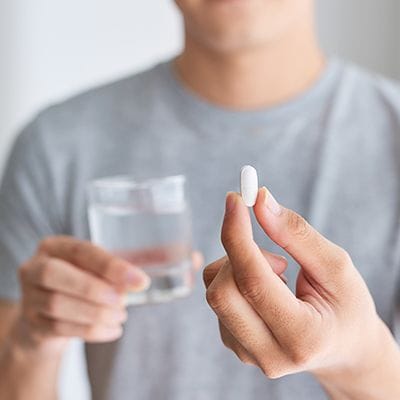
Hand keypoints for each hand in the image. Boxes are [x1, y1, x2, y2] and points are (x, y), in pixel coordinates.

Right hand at [17, 236, 202, 351]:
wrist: (50, 313)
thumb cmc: (88, 282)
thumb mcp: (107, 267)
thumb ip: (144, 259)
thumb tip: (193, 257)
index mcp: (57, 245)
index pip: (81, 250)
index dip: (110, 266)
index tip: (140, 282)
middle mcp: (37, 266)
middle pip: (58, 276)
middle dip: (96, 290)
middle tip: (126, 303)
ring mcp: (29, 296)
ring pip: (58, 305)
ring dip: (96, 314)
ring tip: (121, 316)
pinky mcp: (32, 324)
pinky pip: (59, 328)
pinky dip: (91, 331)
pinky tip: (113, 330)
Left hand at [204, 188, 388, 380]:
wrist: (342, 347)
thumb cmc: (346, 305)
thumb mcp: (336, 266)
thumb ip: (296, 234)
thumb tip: (260, 201)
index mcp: (302, 337)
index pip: (253, 282)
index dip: (238, 236)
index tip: (234, 199)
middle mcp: (269, 354)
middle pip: (222, 292)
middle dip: (239, 255)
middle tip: (276, 254)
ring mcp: (247, 353)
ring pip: (215, 291)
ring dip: (239, 267)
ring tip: (279, 276)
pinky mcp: (233, 344)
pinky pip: (216, 297)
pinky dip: (234, 278)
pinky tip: (264, 289)